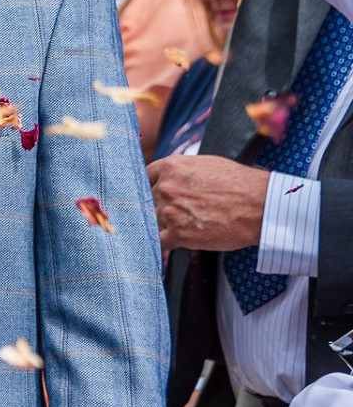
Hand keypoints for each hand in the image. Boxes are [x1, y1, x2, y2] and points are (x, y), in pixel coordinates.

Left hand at [146, 154, 269, 252]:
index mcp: (171, 167)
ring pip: (153, 220)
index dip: (151, 186)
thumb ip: (179, 171)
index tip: (157, 193)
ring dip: (166, 223)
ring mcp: (169, 212)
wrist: (261, 207)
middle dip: (161, 205)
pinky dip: (163, 242)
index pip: (144, 178)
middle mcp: (165, 188)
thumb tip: (164, 178)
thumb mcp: (205, 164)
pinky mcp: (178, 235)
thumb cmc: (238, 184)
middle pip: (148, 200)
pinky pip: (158, 241)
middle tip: (182, 210)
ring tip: (190, 222)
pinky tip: (174, 240)